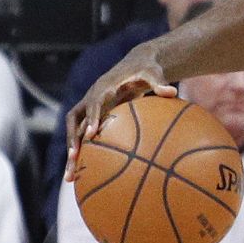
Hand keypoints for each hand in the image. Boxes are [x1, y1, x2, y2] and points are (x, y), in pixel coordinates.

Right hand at [66, 51, 175, 181]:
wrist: (135, 65)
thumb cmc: (145, 70)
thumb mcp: (153, 73)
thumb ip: (159, 83)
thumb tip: (172, 92)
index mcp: (103, 88)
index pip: (94, 103)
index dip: (92, 118)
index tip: (91, 134)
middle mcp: (91, 98)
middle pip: (76, 122)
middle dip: (73, 141)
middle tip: (74, 160)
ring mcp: (89, 108)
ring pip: (74, 132)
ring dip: (71, 153)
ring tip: (71, 178)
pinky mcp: (92, 117)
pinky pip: (83, 136)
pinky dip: (83, 152)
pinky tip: (86, 174)